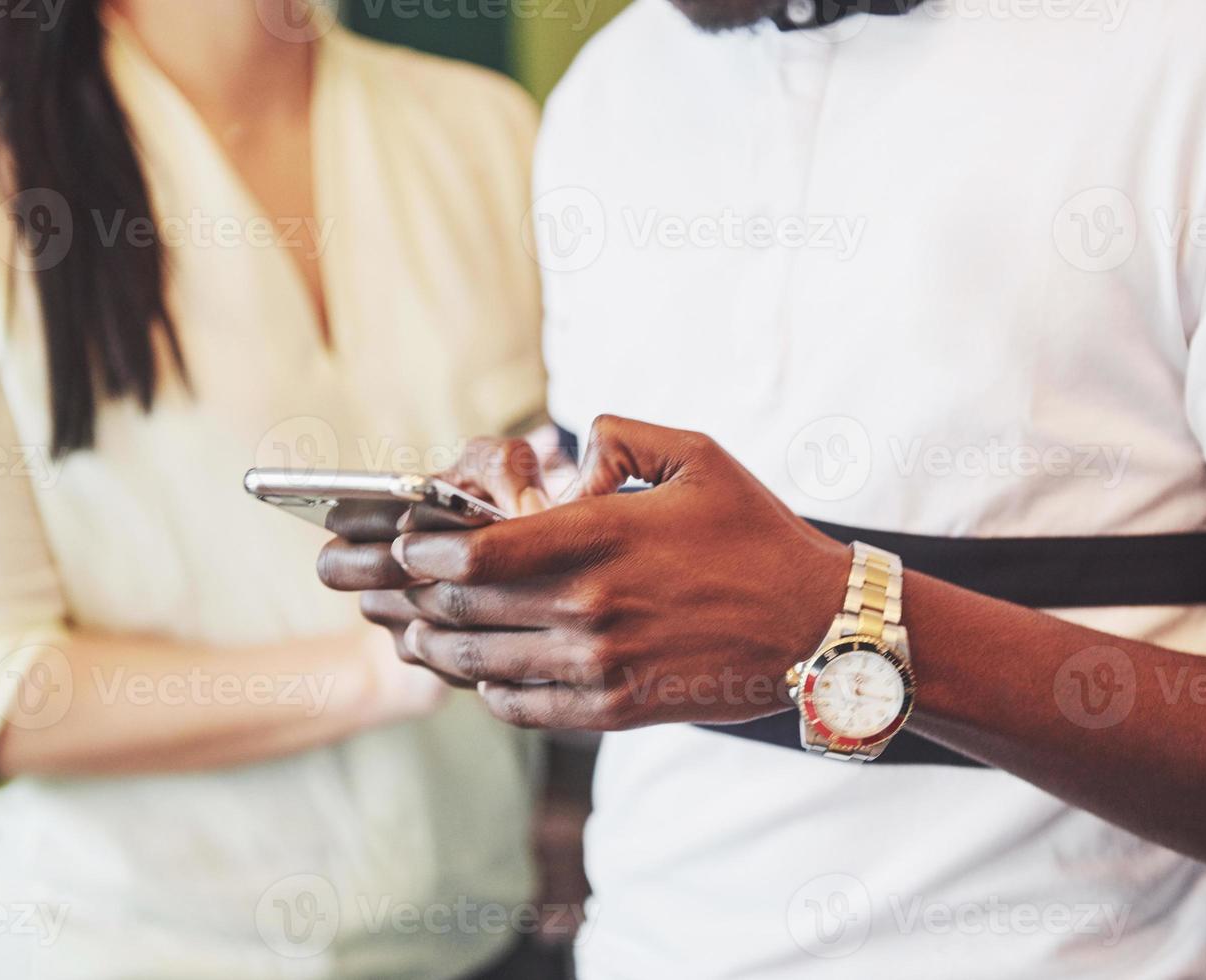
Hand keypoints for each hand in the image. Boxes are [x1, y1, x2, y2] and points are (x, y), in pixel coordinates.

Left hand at [318, 417, 850, 729]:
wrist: (817, 629)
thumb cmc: (757, 535)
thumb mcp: (698, 456)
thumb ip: (622, 437)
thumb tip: (571, 456)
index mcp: (601, 535)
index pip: (475, 548)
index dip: (423, 547)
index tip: (405, 541)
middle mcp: (589, 605)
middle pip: (462, 605)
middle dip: (413, 594)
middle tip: (387, 586)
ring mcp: (599, 665)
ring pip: (481, 661)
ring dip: (438, 645)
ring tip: (416, 631)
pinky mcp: (613, 711)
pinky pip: (520, 707)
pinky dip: (489, 688)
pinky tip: (483, 671)